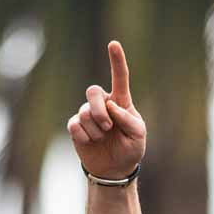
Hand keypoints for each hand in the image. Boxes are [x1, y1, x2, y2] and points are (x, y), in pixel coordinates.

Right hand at [67, 40, 146, 180]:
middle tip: (107, 126)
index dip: (116, 61)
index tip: (113, 44)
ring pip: (84, 112)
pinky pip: (75, 125)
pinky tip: (91, 142)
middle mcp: (103, 104)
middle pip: (93, 92)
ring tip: (102, 138)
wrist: (114, 169)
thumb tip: (111, 106)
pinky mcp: (76, 127)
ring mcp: (88, 115)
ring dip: (95, 129)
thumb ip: (128, 119)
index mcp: (120, 102)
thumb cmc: (130, 149)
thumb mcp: (138, 135)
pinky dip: (84, 136)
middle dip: (98, 110)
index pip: (119, 78)